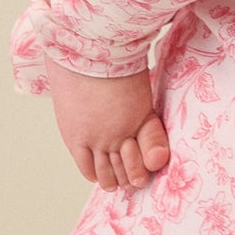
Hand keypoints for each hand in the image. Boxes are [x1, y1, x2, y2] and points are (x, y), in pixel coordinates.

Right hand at [44, 56, 169, 190]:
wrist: (83, 53)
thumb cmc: (116, 63)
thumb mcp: (141, 90)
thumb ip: (148, 120)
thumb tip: (158, 150)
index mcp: (140, 117)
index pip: (150, 154)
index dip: (149, 165)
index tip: (150, 169)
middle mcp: (118, 133)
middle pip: (127, 168)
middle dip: (132, 176)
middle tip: (133, 181)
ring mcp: (95, 138)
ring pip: (106, 172)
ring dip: (113, 179)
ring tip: (117, 182)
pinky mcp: (75, 138)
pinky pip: (87, 167)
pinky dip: (95, 174)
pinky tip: (100, 177)